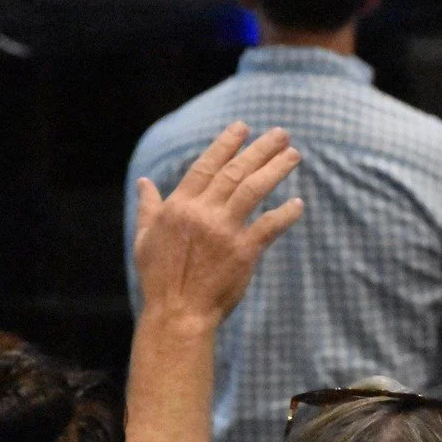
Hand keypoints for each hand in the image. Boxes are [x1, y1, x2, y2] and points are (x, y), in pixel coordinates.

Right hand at [133, 122, 304, 329]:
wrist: (177, 313)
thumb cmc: (158, 279)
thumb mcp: (144, 238)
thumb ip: (148, 207)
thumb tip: (144, 183)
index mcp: (179, 206)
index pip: (206, 166)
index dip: (226, 144)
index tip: (243, 128)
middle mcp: (202, 213)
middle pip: (235, 171)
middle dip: (261, 149)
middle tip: (282, 134)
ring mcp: (224, 231)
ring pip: (254, 189)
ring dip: (276, 169)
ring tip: (294, 155)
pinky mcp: (243, 252)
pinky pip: (269, 226)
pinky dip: (285, 213)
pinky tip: (298, 203)